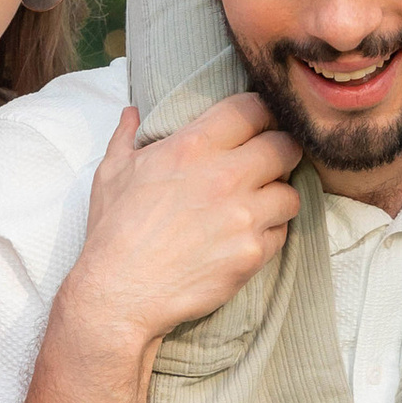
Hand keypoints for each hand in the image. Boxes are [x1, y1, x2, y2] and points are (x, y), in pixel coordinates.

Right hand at [73, 93, 300, 351]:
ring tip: (260, 206)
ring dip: (278, 198)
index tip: (259, 124)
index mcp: (192, 146)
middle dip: (281, 152)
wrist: (119, 293)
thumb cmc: (113, 232)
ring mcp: (243, 216)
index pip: (252, 109)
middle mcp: (224, 175)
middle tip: (270, 164)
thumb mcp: (111, 174)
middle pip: (285, 146)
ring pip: (291, 193)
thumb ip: (127, 137)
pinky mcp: (253, 252)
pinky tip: (247, 238)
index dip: (261, 113)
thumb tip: (132, 113)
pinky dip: (269, 234)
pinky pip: (281, 233)